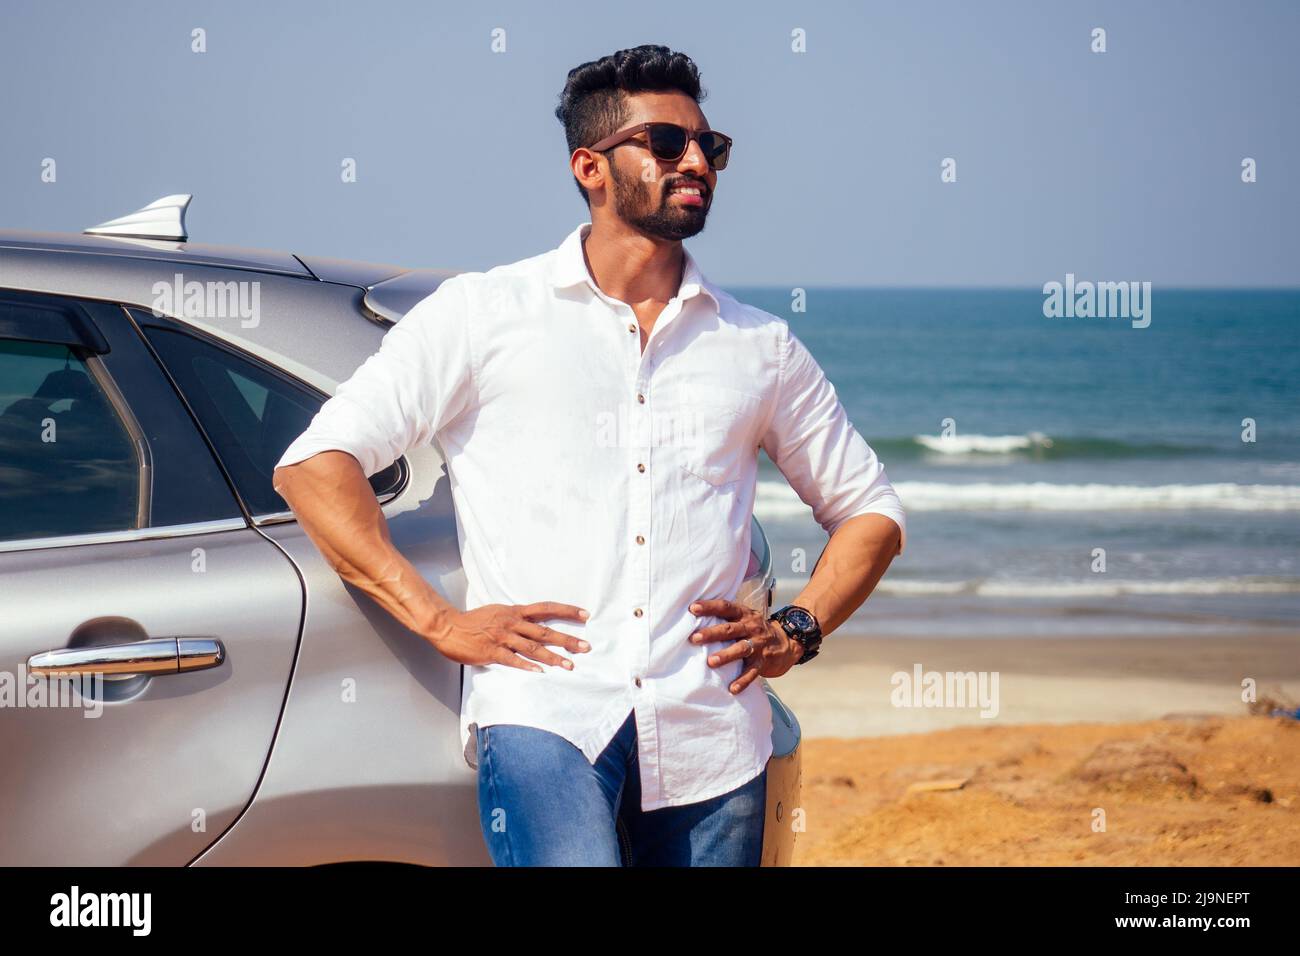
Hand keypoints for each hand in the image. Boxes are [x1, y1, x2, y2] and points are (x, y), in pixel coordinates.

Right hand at [427, 601, 590, 671]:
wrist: (448, 626)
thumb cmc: (473, 621)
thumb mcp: (498, 613)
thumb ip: (516, 618)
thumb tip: (532, 624)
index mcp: (514, 612)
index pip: (546, 608)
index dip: (567, 610)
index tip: (586, 614)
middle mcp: (512, 623)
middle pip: (545, 631)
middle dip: (567, 639)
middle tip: (586, 647)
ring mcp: (502, 637)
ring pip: (533, 648)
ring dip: (553, 657)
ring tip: (569, 665)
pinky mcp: (491, 652)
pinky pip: (513, 660)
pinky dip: (527, 666)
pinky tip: (540, 673)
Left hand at [688, 599, 803, 694]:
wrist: (787, 642)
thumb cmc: (755, 630)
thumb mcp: (745, 618)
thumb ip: (726, 618)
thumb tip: (693, 617)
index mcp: (743, 615)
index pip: (725, 607)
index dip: (709, 607)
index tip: (693, 608)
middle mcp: (751, 628)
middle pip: (730, 629)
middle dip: (712, 633)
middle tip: (695, 638)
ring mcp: (758, 645)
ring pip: (741, 649)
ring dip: (725, 655)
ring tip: (711, 662)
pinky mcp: (763, 661)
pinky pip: (752, 672)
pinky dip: (743, 681)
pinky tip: (732, 689)